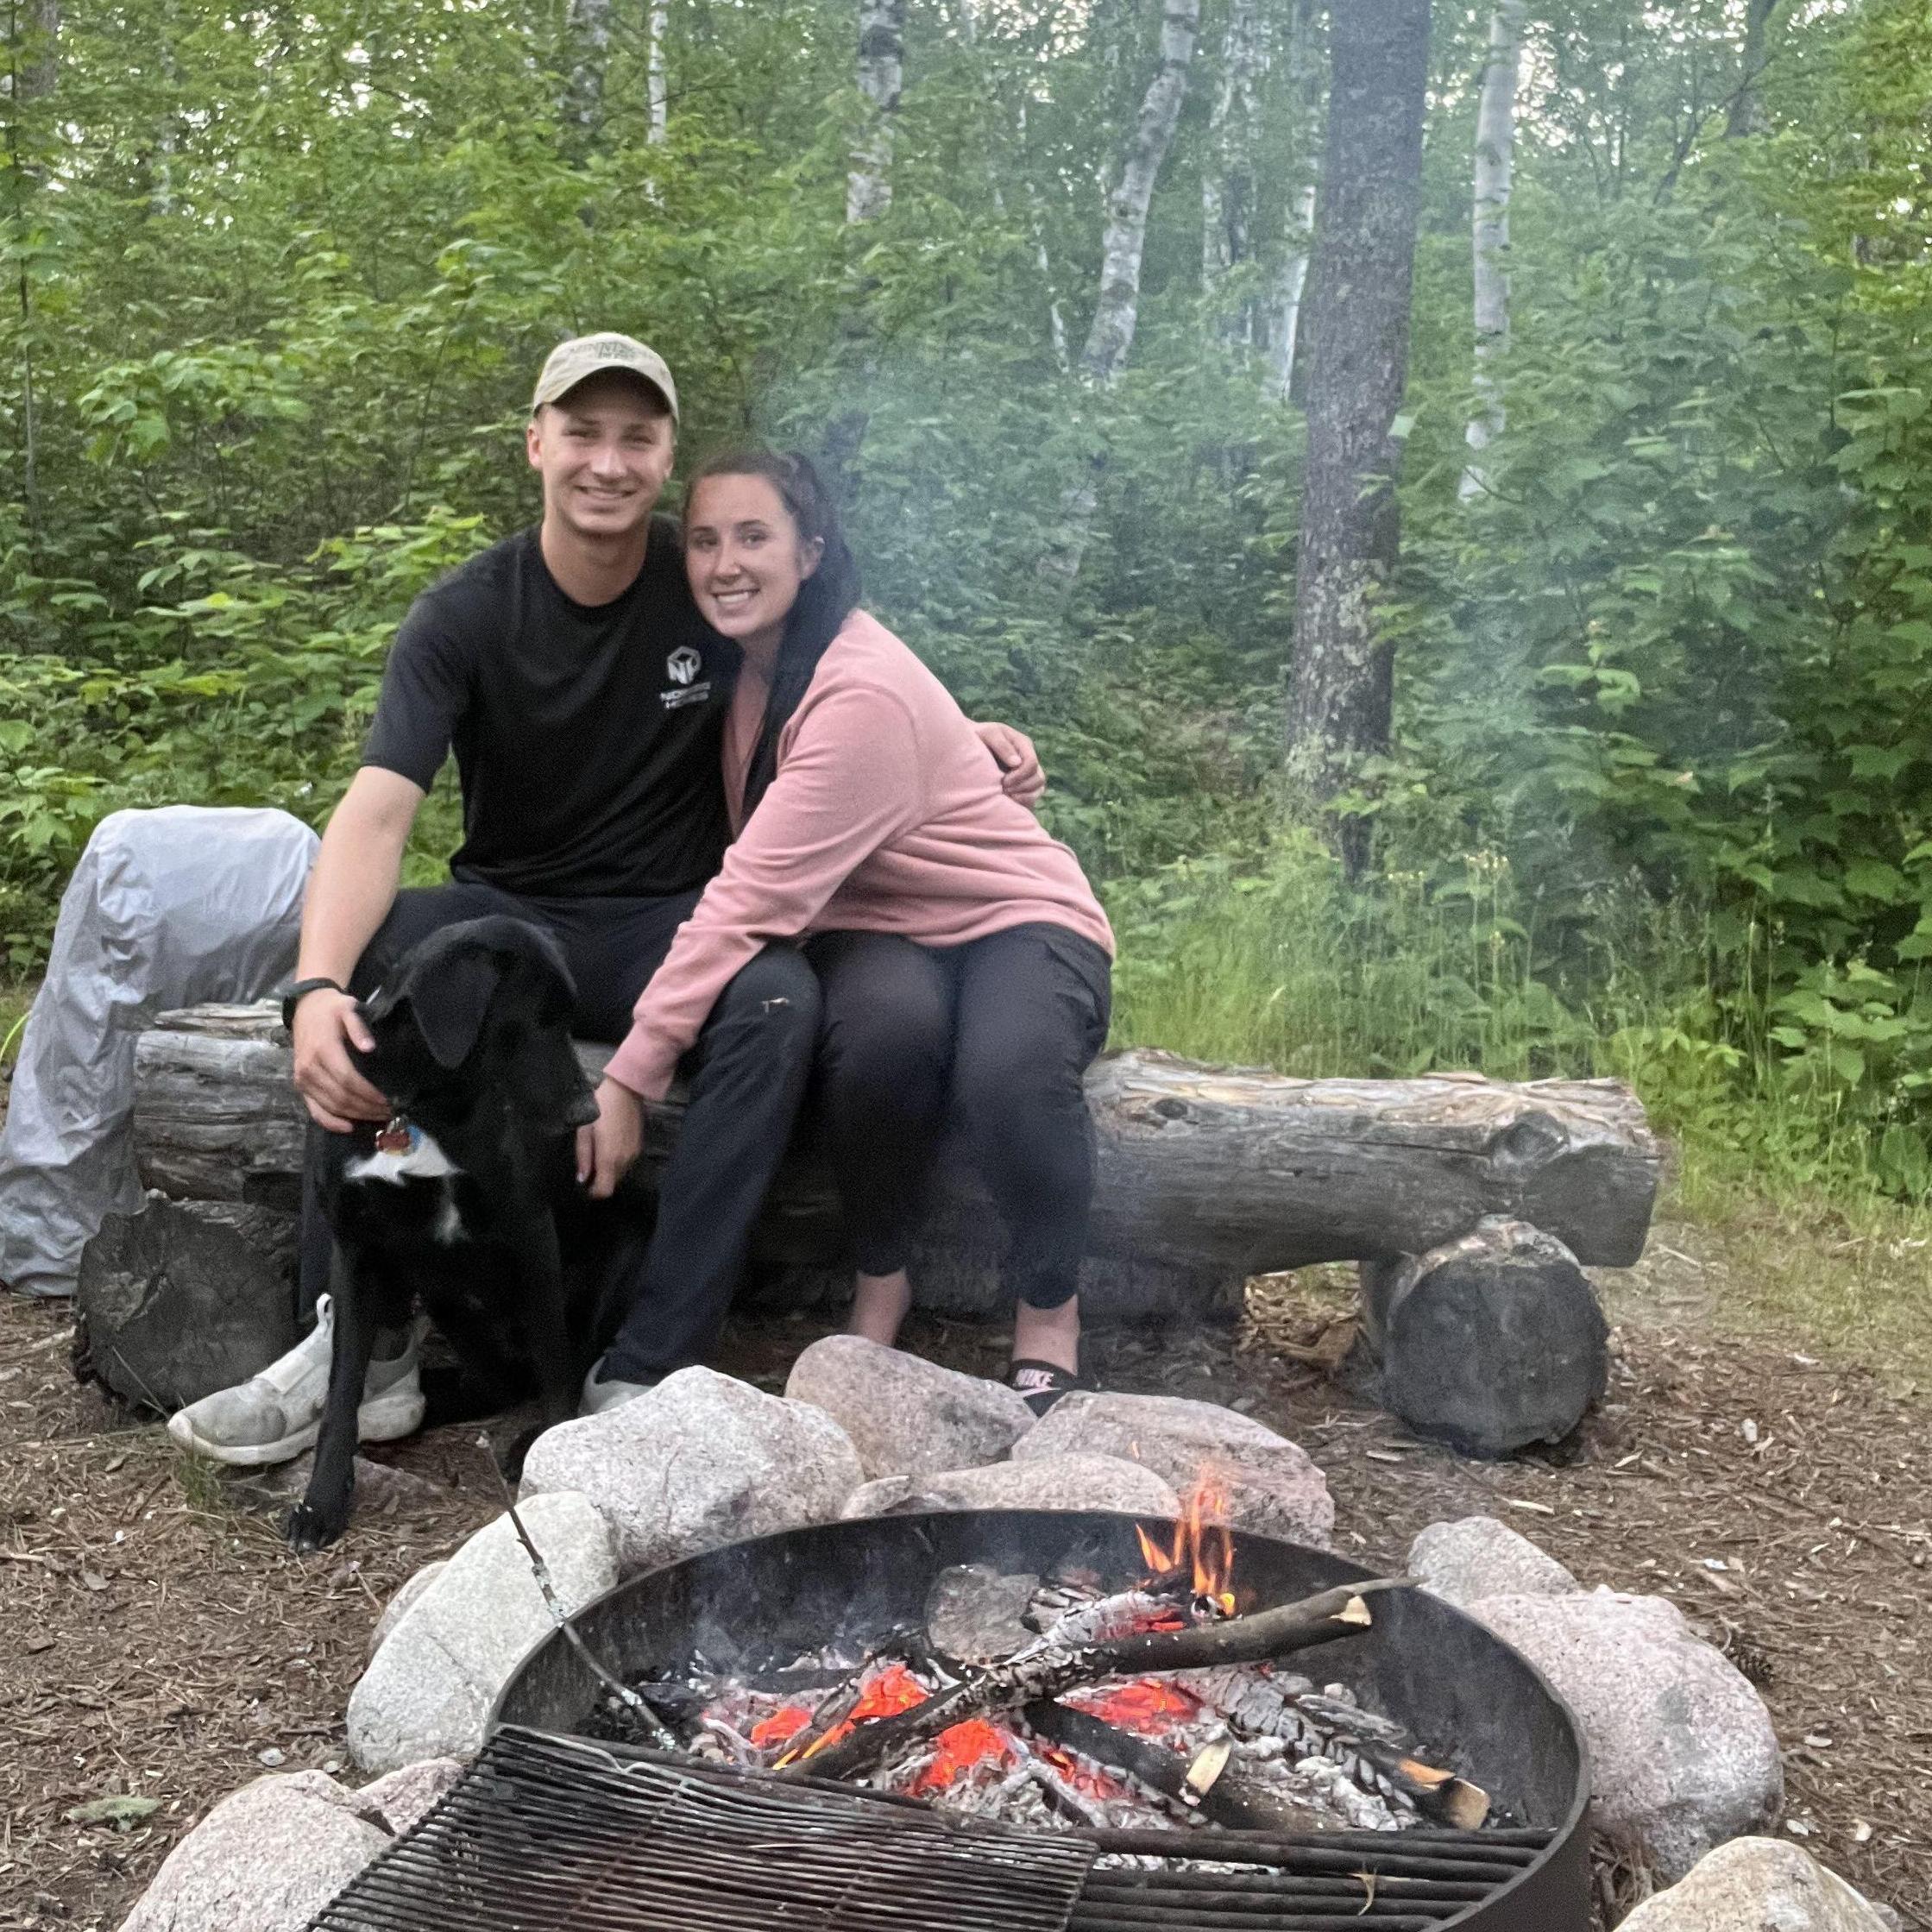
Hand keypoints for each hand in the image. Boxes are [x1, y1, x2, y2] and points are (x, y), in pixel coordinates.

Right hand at [291, 990, 389, 1132]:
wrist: (306, 1008)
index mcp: (323, 1049)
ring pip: (330, 1107)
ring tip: (378, 1117)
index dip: (368, 1093)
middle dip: (367, 1108)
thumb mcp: (348, 1008)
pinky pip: (314, 1110)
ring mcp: (302, 1079)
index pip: (347, 1079)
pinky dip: (331, 1123)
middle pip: (341, 1097)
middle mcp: (309, 1068)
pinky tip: (349, 1127)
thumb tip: (369, 1047)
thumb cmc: (332, 1009)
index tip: (388, 1100)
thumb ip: (358, 1027)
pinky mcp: (300, 1086)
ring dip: (355, 1116)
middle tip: (390, 1111)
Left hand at [577, 1077, 642, 1199]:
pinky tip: (610, 1147)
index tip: (585, 1186)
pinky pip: (627, 1163)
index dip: (594, 1193)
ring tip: (598, 1155)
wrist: (625, 1090)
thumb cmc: (600, 1108)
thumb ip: (583, 1156)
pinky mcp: (639, 1146)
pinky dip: (617, 1162)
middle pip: (613, 1183)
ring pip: (620, 1174)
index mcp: (609, 1159)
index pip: (605, 1190)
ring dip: (609, 1171)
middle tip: (588, 1167)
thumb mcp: (584, 1131)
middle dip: (600, 1181)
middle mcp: (624, 1161)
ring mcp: (634, 1154)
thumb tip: (582, 1179)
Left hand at [973, 720, 1045, 808]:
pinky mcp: (1023, 786)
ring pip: (1038, 789)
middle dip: (1021, 786)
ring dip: (1024, 796)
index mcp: (1023, 744)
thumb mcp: (988, 734)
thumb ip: (1002, 745)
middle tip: (1003, 789)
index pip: (1032, 762)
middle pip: (1038, 778)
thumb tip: (1016, 763)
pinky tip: (1009, 802)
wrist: (965, 746)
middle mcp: (1028, 759)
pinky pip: (1032, 798)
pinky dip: (1024, 802)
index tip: (1003, 781)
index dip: (1020, 775)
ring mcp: (1028, 773)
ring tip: (1006, 796)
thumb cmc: (977, 737)